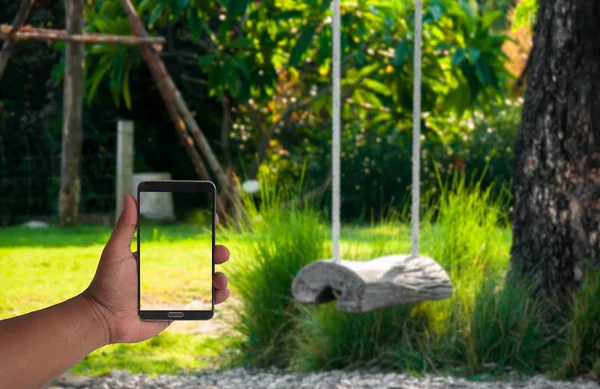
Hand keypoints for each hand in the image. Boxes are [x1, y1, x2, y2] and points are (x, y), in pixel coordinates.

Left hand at [82, 194, 229, 343]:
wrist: (103, 319)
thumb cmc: (106, 284)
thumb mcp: (115, 251)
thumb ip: (125, 226)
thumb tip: (129, 196)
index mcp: (160, 256)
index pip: (186, 240)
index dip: (202, 231)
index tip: (214, 219)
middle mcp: (172, 272)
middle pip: (203, 260)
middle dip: (218, 254)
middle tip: (222, 252)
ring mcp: (177, 291)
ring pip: (207, 282)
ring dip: (220, 278)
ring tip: (220, 279)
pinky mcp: (179, 311)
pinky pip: (203, 304)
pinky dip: (217, 299)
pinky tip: (221, 295)